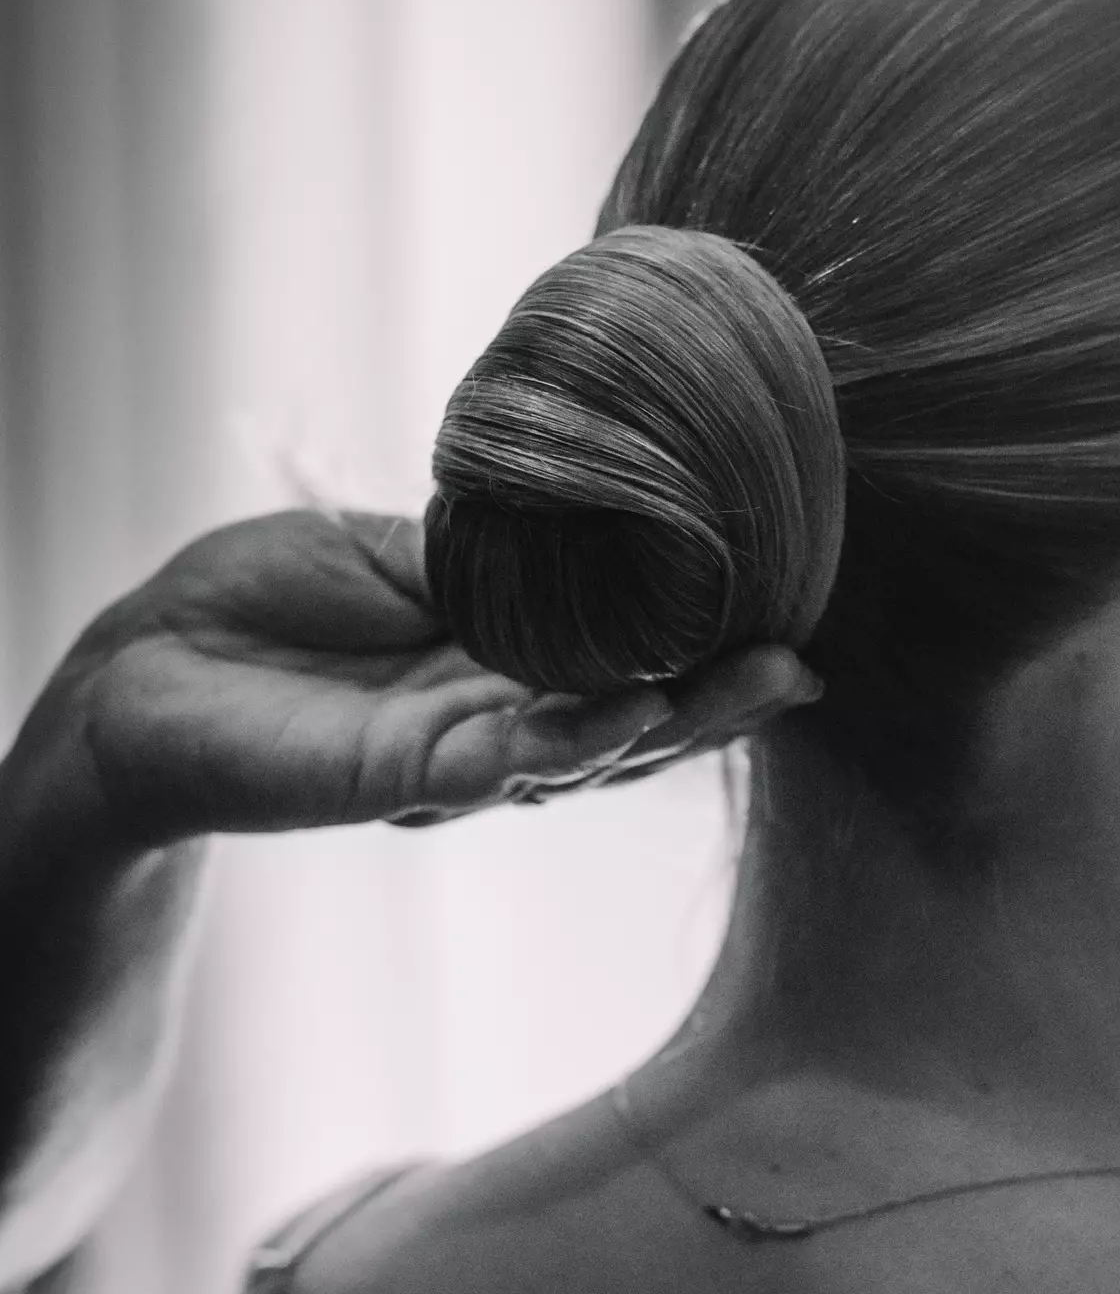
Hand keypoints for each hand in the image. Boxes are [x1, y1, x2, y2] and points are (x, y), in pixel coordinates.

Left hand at [9, 511, 821, 848]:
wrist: (144, 666)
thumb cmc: (261, 604)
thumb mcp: (393, 553)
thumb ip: (484, 557)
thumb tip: (587, 511)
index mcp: (496, 668)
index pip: (622, 665)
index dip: (701, 653)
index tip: (785, 618)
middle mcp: (491, 727)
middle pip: (626, 726)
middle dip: (716, 703)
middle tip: (801, 666)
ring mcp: (449, 764)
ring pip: (578, 756)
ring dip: (668, 725)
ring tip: (751, 683)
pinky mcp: (392, 782)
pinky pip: (492, 767)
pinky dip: (562, 743)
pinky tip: (625, 712)